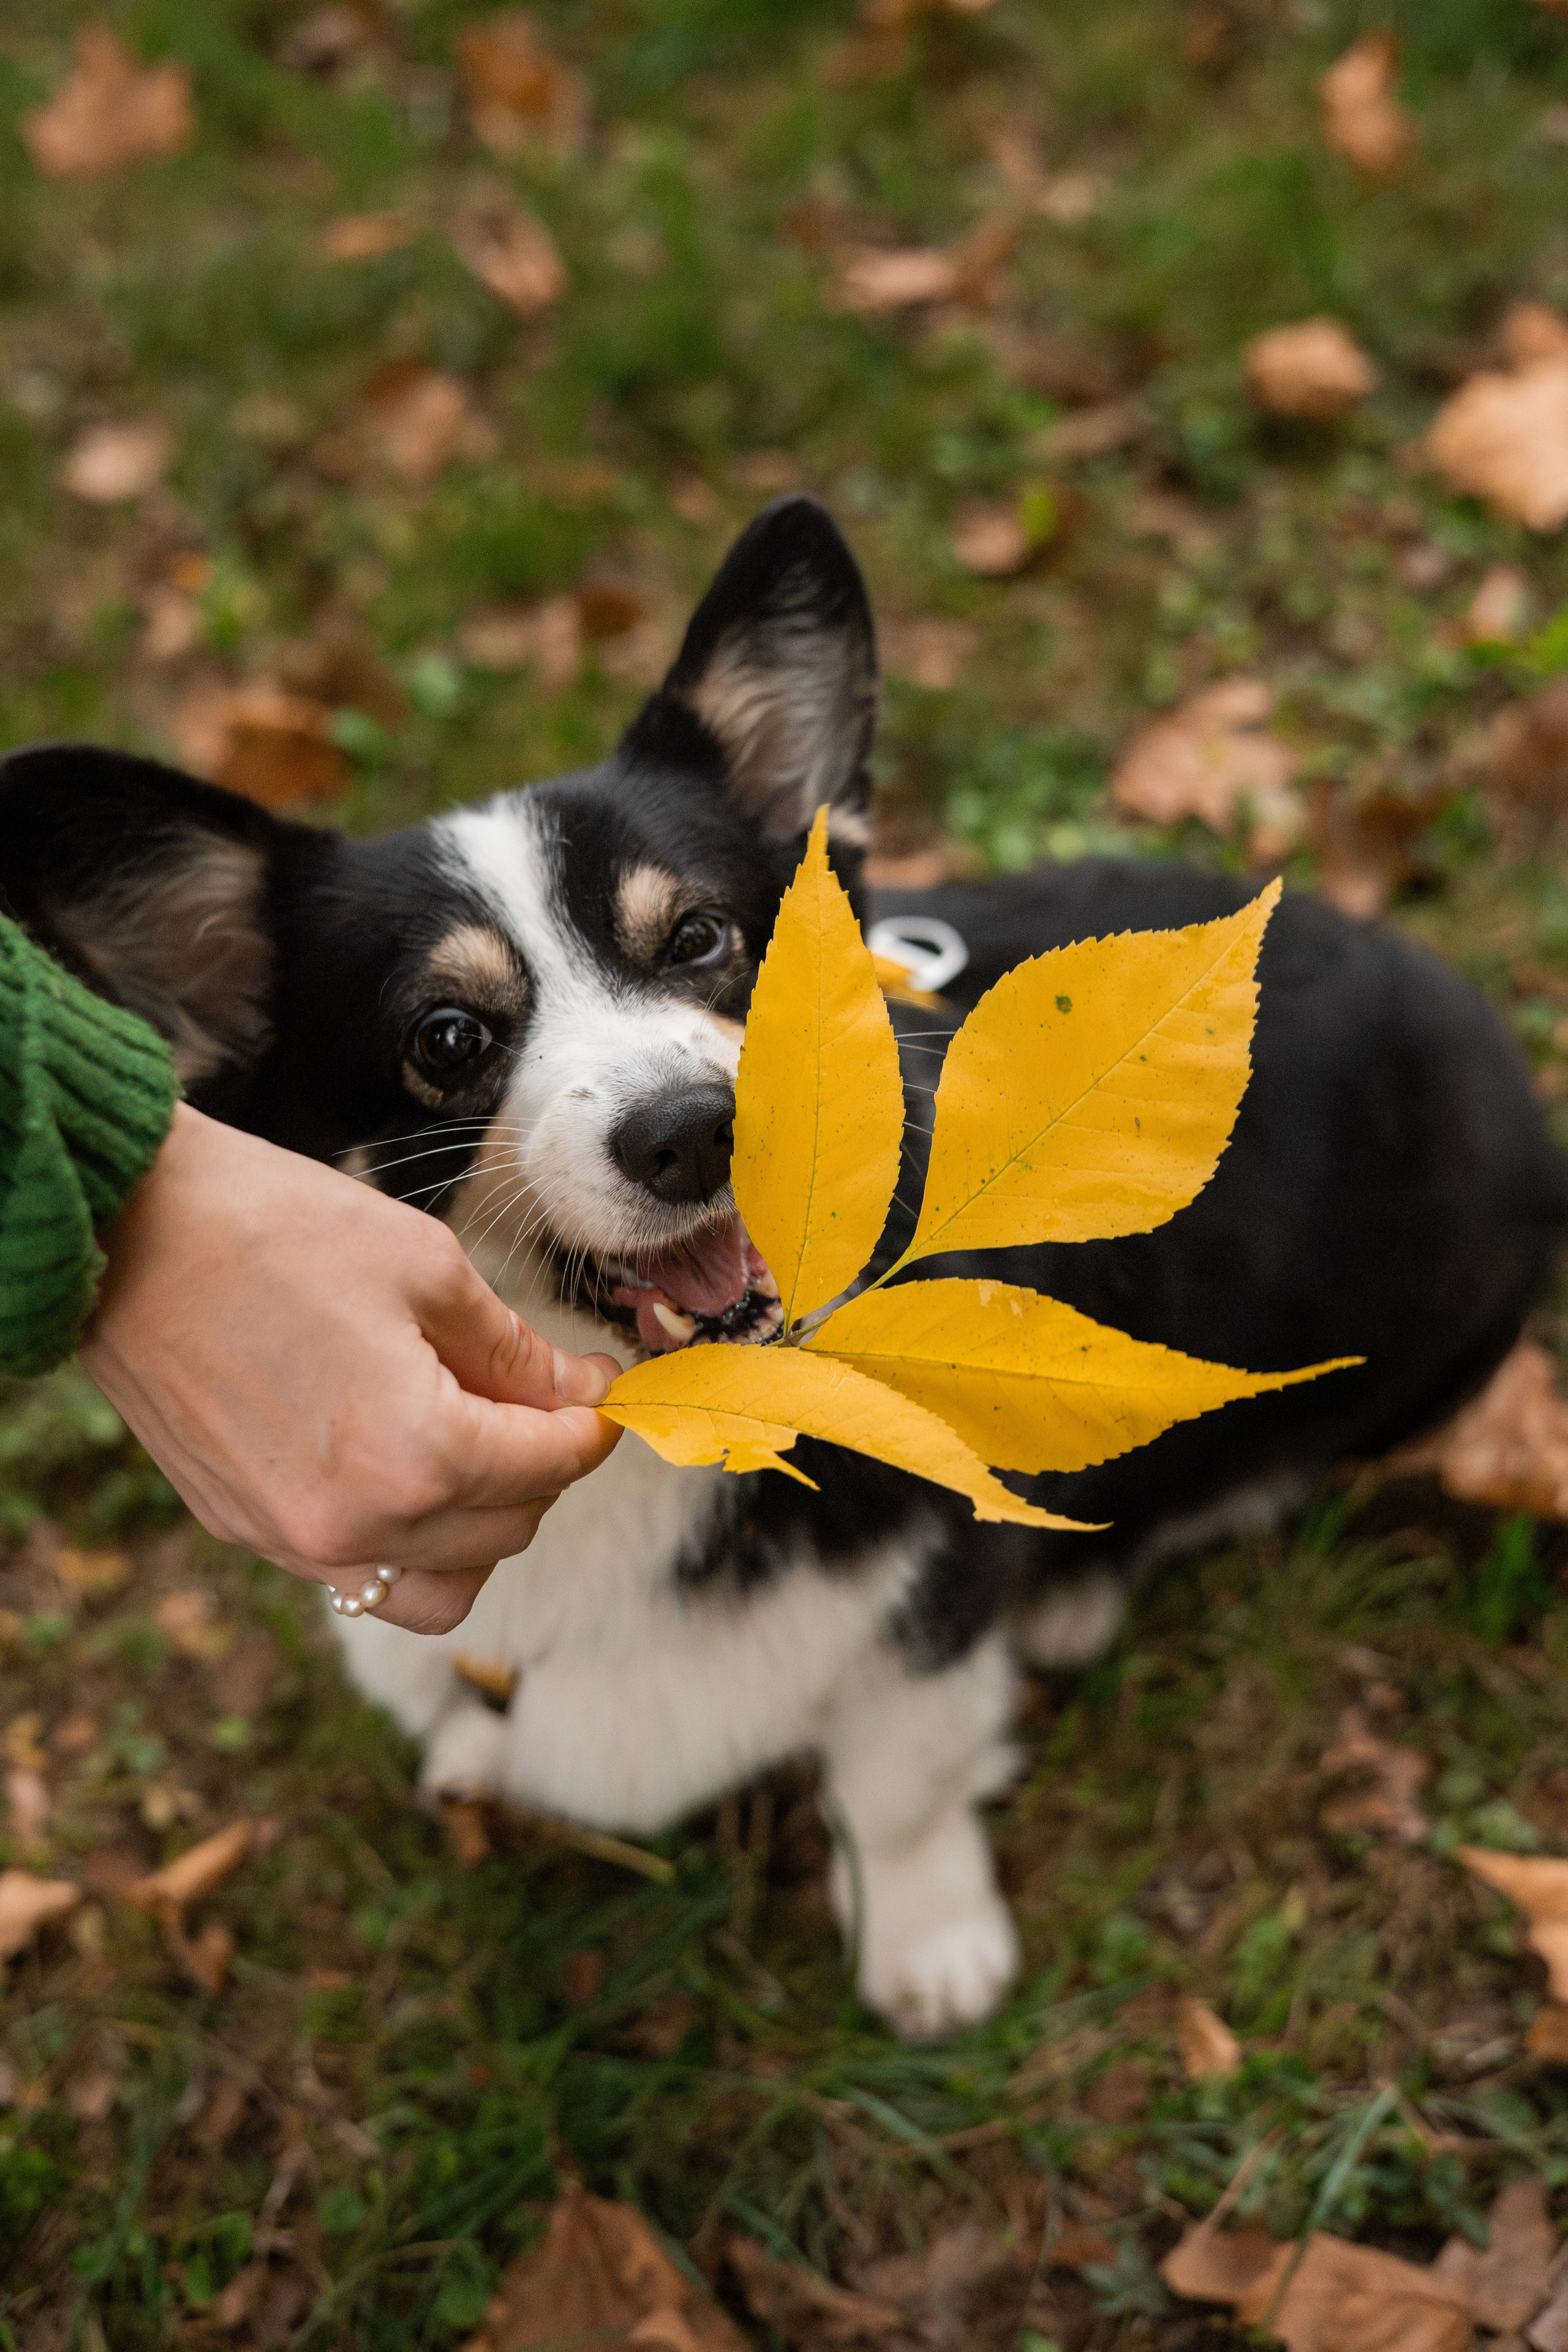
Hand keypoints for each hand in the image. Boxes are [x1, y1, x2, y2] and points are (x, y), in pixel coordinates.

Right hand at [79, 1104, 620, 1632]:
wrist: (128, 1234)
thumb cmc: (270, 1231)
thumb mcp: (426, 1269)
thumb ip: (515, 1350)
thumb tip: (579, 1390)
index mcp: (416, 1455)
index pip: (551, 1468)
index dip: (592, 1426)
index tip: (602, 1392)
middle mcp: (356, 1523)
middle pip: (507, 1531)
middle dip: (541, 1467)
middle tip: (538, 1399)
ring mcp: (293, 1539)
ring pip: (438, 1586)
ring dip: (478, 1529)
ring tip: (474, 1448)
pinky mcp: (245, 1529)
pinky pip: (357, 1573)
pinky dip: (403, 1538)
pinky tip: (399, 1463)